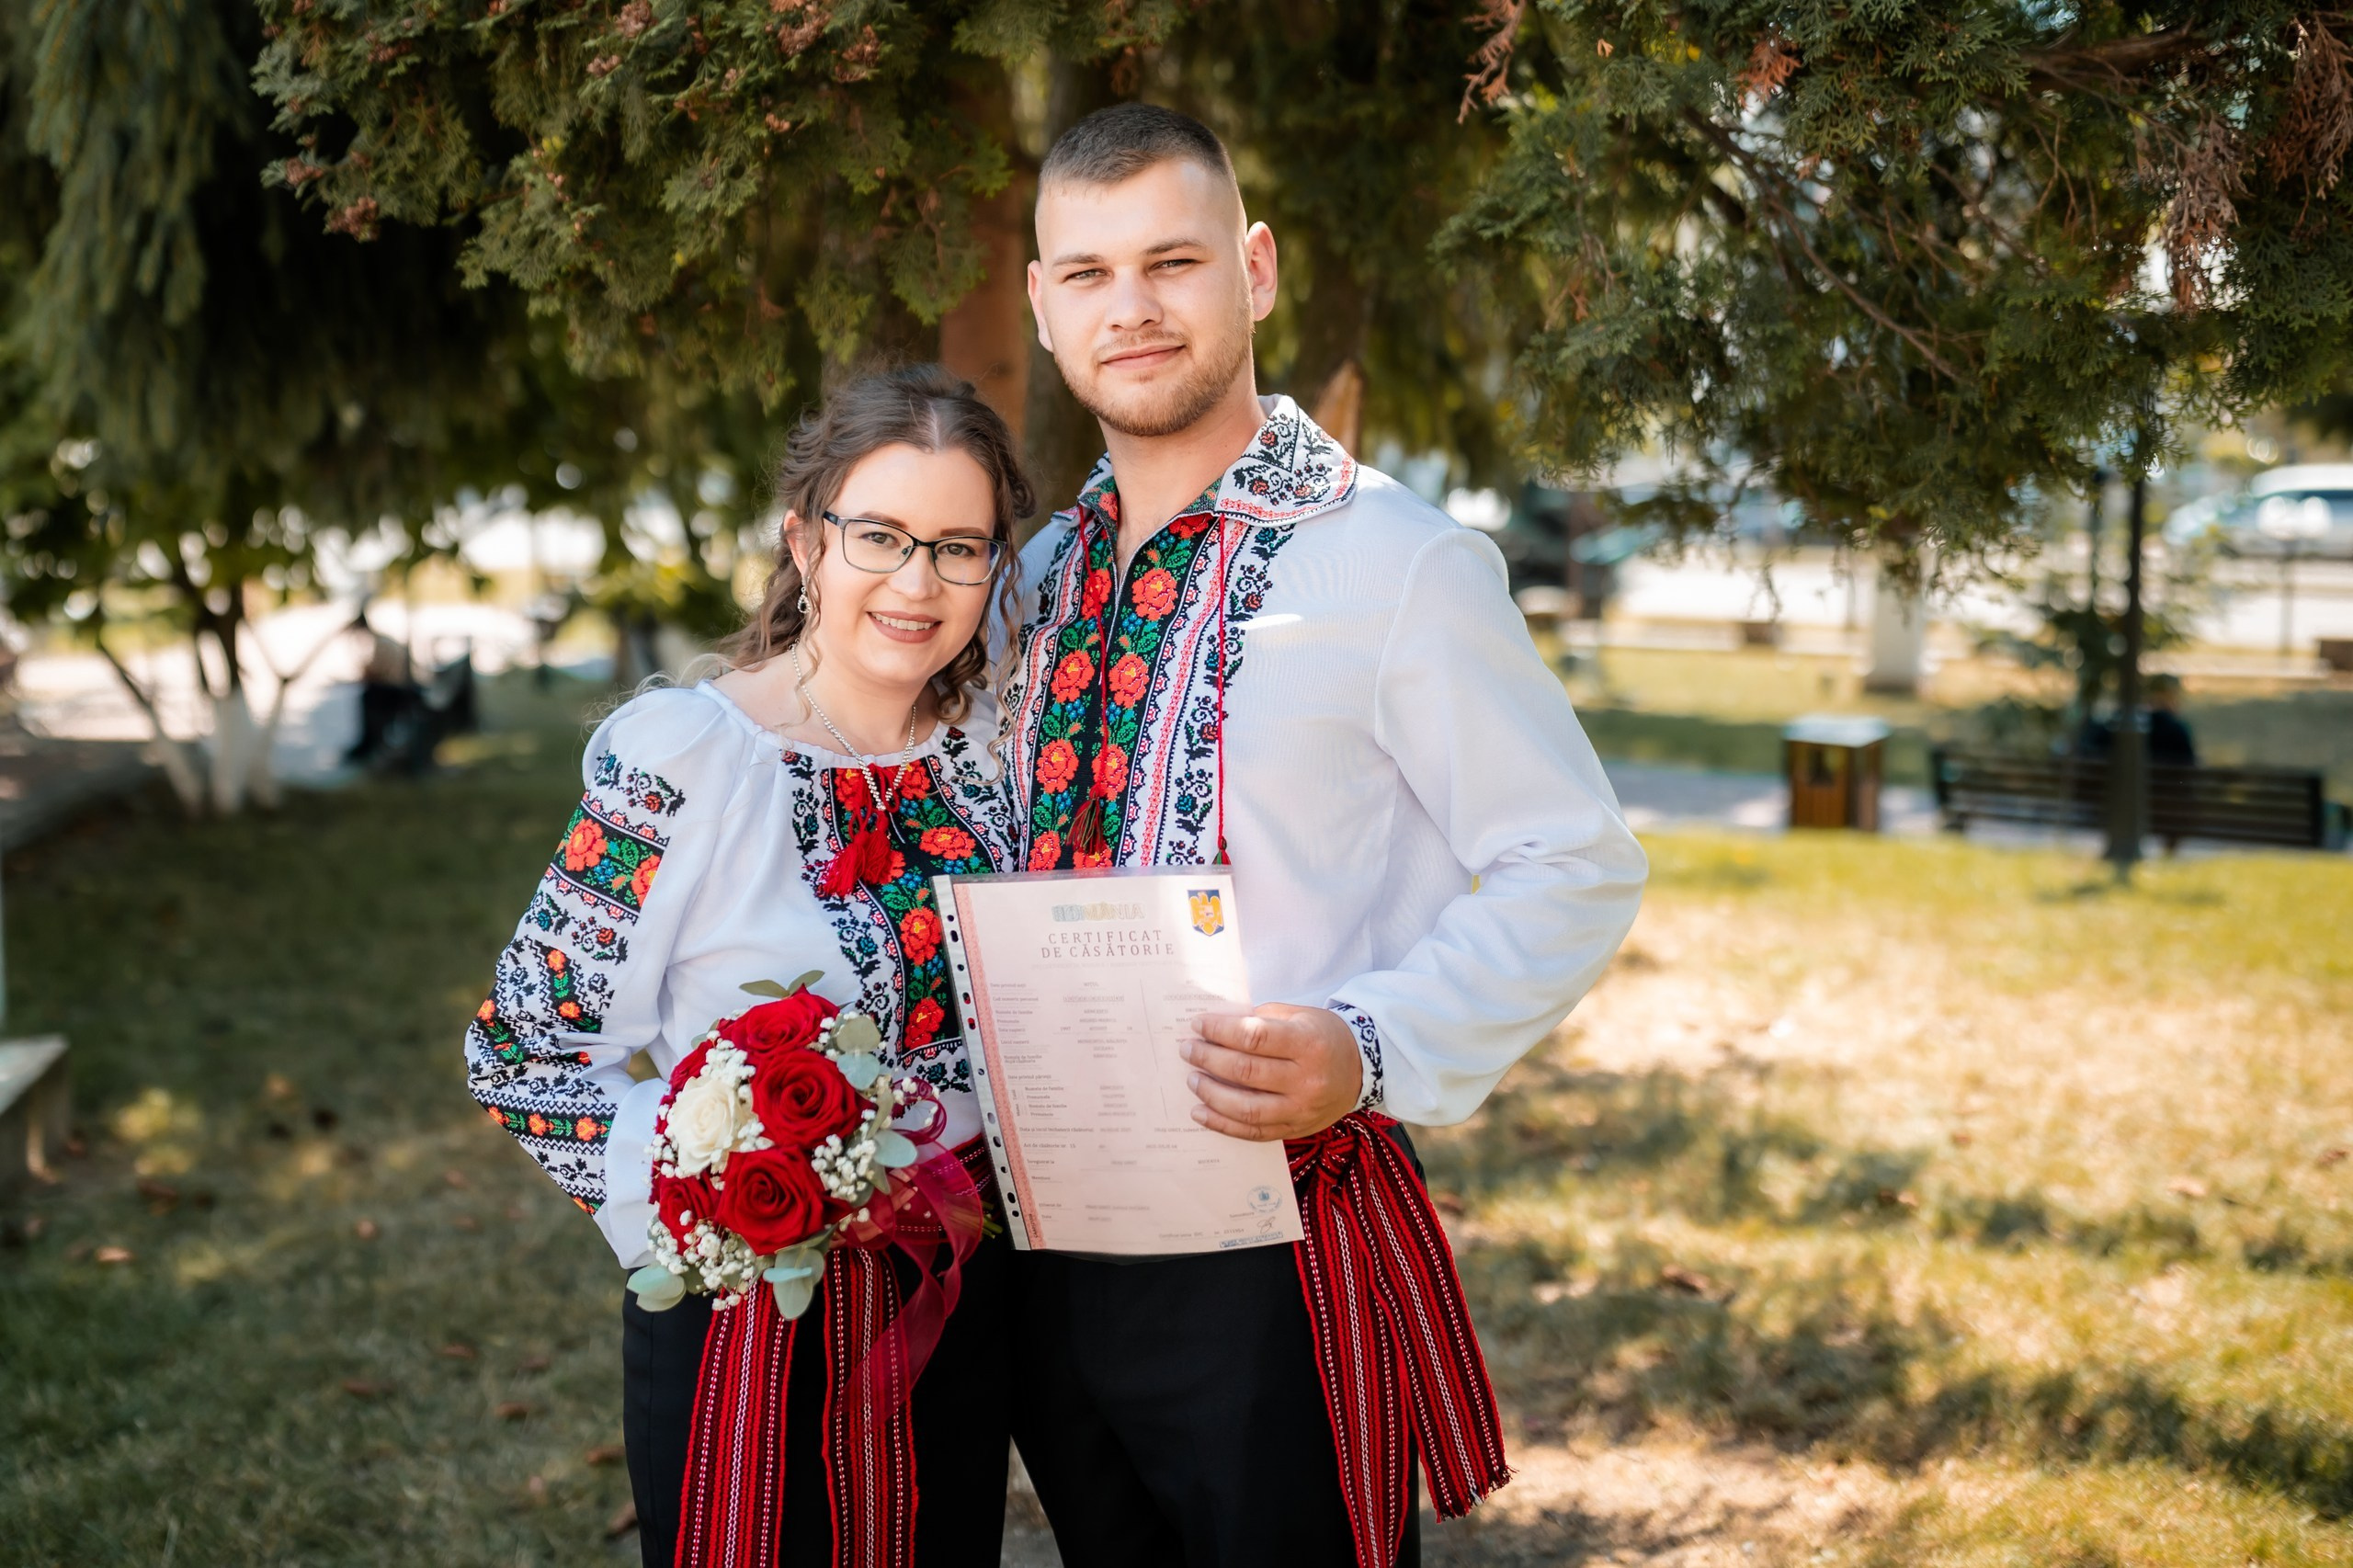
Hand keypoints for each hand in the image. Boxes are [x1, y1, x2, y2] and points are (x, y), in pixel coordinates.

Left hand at [1180, 1004, 1362, 1141]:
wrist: (1362, 1068)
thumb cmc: (1324, 1036)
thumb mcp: (1299, 1016)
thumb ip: (1261, 1020)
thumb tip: (1217, 1027)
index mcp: (1308, 1043)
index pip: (1254, 1036)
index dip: (1220, 1030)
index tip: (1198, 1025)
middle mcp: (1306, 1079)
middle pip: (1246, 1072)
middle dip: (1209, 1059)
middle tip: (1188, 1050)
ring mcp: (1301, 1109)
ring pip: (1246, 1108)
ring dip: (1211, 1094)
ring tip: (1192, 1080)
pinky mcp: (1295, 1129)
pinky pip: (1253, 1132)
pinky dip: (1222, 1124)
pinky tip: (1201, 1112)